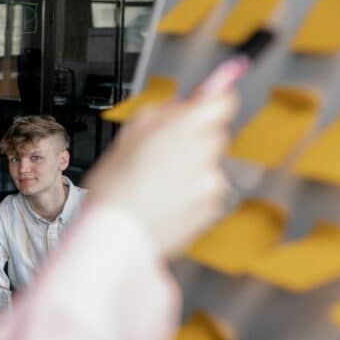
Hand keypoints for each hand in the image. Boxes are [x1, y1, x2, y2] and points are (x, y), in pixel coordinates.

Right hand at [84, 90, 237, 258]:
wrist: (117, 239)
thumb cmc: (115, 190)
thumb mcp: (127, 138)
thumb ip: (161, 114)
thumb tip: (184, 102)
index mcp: (184, 128)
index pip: (224, 101)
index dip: (210, 103)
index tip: (203, 104)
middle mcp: (205, 153)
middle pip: (214, 134)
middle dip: (194, 139)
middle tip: (161, 153)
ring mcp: (212, 183)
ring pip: (209, 165)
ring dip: (191, 169)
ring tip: (157, 183)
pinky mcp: (213, 209)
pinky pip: (206, 192)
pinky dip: (190, 194)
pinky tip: (164, 200)